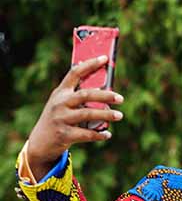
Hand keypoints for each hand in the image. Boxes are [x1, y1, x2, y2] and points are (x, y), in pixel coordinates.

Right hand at [26, 56, 123, 177]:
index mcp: (61, 92)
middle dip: (105, 95)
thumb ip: (78, 97)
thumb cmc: (58, 119)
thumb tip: (106, 93)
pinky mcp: (64, 134)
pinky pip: (86, 134)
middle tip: (121, 98)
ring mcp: (61, 118)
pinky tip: (108, 134)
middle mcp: (60, 103)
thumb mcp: (63, 104)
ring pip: (87, 114)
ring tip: (120, 115)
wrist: (40, 141)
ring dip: (106, 115)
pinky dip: (99, 134)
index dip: (90, 64)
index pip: (75, 73)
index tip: (105, 58)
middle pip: (85, 95)